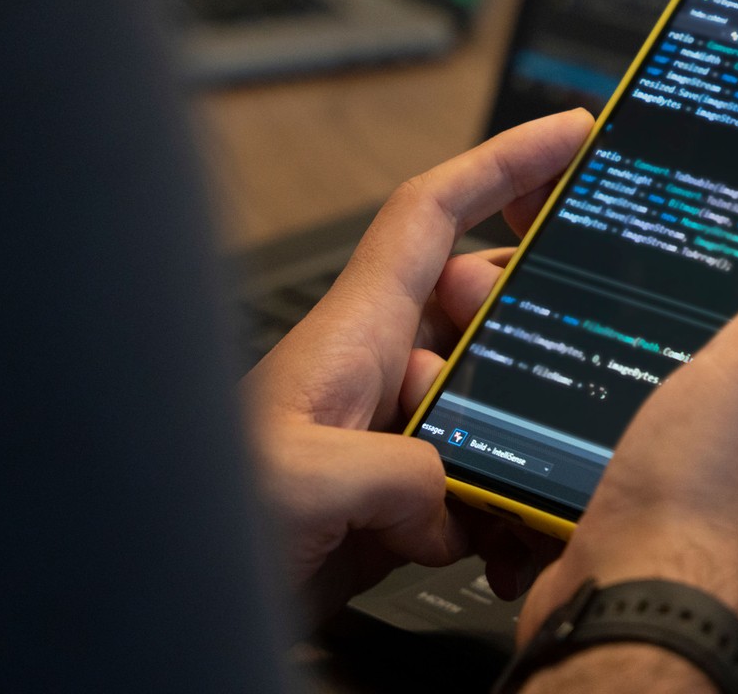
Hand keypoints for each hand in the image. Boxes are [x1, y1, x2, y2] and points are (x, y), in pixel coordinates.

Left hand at [243, 109, 592, 621]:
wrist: (165, 601)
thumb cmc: (197, 520)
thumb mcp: (299, 483)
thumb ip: (394, 470)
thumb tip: (457, 490)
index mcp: (356, 333)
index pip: (436, 214)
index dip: (504, 162)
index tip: (571, 136)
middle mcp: (379, 369)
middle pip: (487, 307)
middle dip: (537, 331)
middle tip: (572, 367)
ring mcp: (392, 431)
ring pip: (497, 401)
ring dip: (524, 444)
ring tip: (531, 492)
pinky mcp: (398, 496)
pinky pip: (480, 481)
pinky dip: (500, 514)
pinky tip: (496, 550)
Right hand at [516, 191, 737, 654]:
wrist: (636, 611)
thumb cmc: (717, 499)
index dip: (725, 235)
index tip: (673, 196)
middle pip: (681, 319)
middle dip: (625, 285)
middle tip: (568, 252)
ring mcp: (681, 454)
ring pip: (619, 364)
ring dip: (575, 338)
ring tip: (528, 306)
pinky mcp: (618, 486)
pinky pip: (576, 419)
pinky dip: (548, 398)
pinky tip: (524, 377)